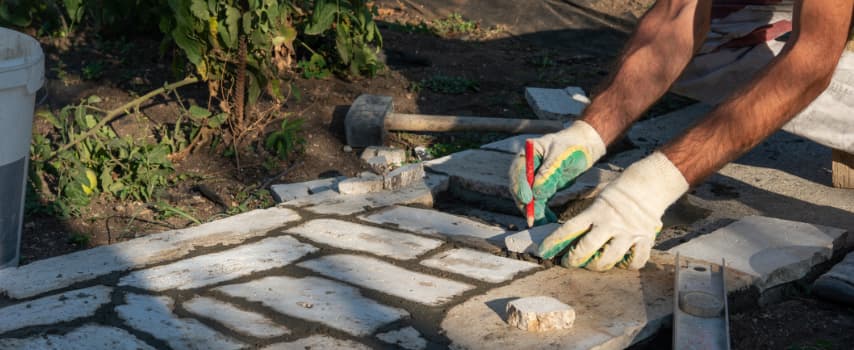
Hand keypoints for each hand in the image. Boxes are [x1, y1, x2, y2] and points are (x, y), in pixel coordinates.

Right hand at [509, 121, 605, 225]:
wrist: (585, 146)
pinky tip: (547, 220)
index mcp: (527, 154)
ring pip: (529, 198)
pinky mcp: (544, 188)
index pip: (518, 172)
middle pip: (520, 188)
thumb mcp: (560, 156)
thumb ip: (548, 173)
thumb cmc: (572, 145)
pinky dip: (542, 211)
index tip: (527, 199)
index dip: (520, 186)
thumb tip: (536, 192)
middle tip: (531, 217)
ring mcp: (535, 179)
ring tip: (540, 223)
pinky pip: (540, 201)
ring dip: (533, 211)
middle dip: (525, 203)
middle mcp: (527, 168)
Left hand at [538, 151, 688, 270]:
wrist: (648, 185)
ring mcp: (628, 233)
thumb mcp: (595, 197)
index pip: (569, 229)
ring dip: (597, 265)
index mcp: (595, 212)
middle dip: (573, 259)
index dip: (554, 242)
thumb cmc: (616, 192)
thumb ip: (582, 212)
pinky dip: (627, 265)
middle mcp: (610, 224)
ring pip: (609, 258)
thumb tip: (558, 214)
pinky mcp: (645, 240)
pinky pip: (635, 261)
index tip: (544, 251)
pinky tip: (620, 262)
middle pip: (587, 248)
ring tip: (593, 264)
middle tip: (568, 262)